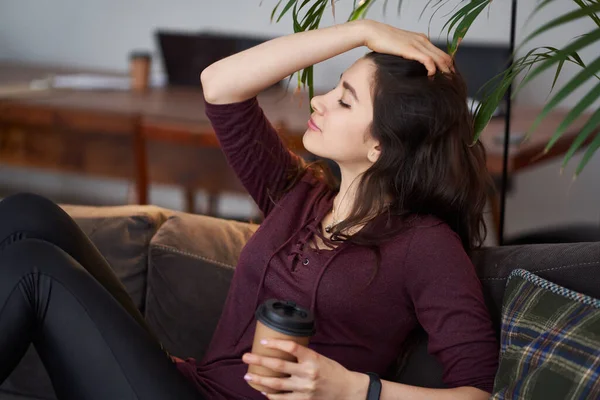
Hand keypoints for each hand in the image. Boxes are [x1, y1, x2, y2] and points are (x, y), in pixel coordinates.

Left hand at [242, 339, 367, 398]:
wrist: (347, 391)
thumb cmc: (332, 372)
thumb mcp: (319, 358)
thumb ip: (303, 357)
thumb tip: (282, 352)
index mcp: (313, 358)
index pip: (291, 347)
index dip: (275, 343)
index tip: (263, 342)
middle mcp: (308, 373)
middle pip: (278, 366)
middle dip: (259, 361)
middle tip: (245, 357)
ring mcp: (305, 389)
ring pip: (277, 384)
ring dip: (260, 380)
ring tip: (248, 376)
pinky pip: (283, 399)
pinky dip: (272, 396)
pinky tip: (263, 392)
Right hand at [361, 20, 453, 75]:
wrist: (372, 32)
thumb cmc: (381, 42)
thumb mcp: (399, 47)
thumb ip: (408, 54)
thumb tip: (410, 67)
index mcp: (421, 39)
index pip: (440, 53)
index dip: (446, 65)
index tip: (447, 77)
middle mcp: (423, 40)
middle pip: (444, 56)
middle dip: (449, 70)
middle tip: (451, 83)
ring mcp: (418, 44)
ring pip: (439, 58)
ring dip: (444, 71)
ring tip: (445, 82)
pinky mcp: (411, 49)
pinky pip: (428, 60)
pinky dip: (432, 69)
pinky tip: (431, 76)